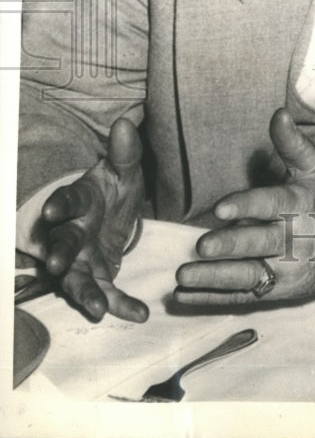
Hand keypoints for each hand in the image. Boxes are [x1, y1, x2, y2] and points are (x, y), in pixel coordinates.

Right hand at [41, 117, 147, 322]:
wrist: (114, 213)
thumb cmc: (113, 189)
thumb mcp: (124, 170)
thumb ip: (125, 152)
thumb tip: (125, 124)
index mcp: (79, 202)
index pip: (66, 202)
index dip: (59, 207)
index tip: (52, 213)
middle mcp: (73, 233)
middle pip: (63, 244)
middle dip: (60, 254)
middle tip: (55, 265)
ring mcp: (82, 259)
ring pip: (76, 278)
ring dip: (85, 293)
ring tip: (97, 308)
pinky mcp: (97, 277)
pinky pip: (106, 293)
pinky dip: (120, 304)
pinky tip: (139, 314)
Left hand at [174, 108, 314, 306]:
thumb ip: (292, 144)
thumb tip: (279, 114)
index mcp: (298, 205)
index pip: (270, 205)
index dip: (246, 207)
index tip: (221, 210)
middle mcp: (292, 240)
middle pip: (258, 245)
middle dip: (230, 247)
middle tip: (201, 247)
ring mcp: (285, 270)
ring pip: (248, 277)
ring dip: (214, 279)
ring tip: (183, 277)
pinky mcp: (277, 291)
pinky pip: (243, 297)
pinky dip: (213, 298)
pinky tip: (185, 294)